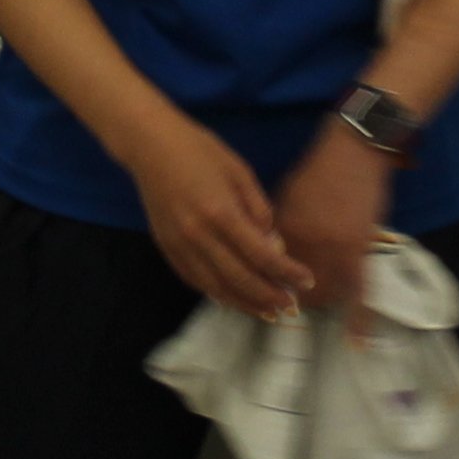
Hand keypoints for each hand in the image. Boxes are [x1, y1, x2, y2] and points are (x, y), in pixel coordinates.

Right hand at [132, 121, 303, 320]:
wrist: (151, 146)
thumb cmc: (201, 151)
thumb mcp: (240, 171)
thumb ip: (258, 210)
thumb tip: (273, 245)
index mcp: (221, 212)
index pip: (261, 255)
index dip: (287, 272)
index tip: (306, 281)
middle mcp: (199, 235)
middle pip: (240, 279)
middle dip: (269, 296)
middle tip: (291, 306)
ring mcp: (179, 245)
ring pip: (216, 287)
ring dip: (245, 304)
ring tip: (268, 312)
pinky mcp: (167, 249)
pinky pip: (195, 281)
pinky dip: (217, 294)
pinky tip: (235, 299)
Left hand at [275, 127, 395, 340]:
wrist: (354, 151)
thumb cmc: (318, 170)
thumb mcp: (285, 197)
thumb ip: (273, 228)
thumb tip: (266, 255)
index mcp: (282, 229)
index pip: (271, 271)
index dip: (270, 286)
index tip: (266, 296)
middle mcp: (304, 243)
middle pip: (295, 287)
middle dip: (291, 299)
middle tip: (291, 305)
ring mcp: (333, 248)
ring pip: (325, 292)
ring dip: (321, 304)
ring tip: (319, 307)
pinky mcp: (359, 249)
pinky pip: (360, 291)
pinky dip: (358, 318)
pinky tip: (358, 342)